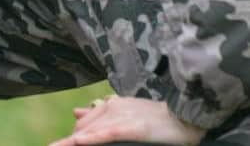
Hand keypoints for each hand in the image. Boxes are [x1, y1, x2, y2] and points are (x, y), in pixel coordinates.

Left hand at [48, 95, 204, 145]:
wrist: (183, 115)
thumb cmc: (155, 117)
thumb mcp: (124, 112)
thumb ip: (100, 113)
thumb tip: (76, 112)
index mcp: (109, 106)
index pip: (83, 125)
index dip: (71, 138)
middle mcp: (111, 108)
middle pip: (82, 128)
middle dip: (66, 142)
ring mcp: (121, 116)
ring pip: (91, 131)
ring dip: (71, 141)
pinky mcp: (131, 127)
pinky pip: (107, 133)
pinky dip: (92, 138)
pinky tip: (78, 141)